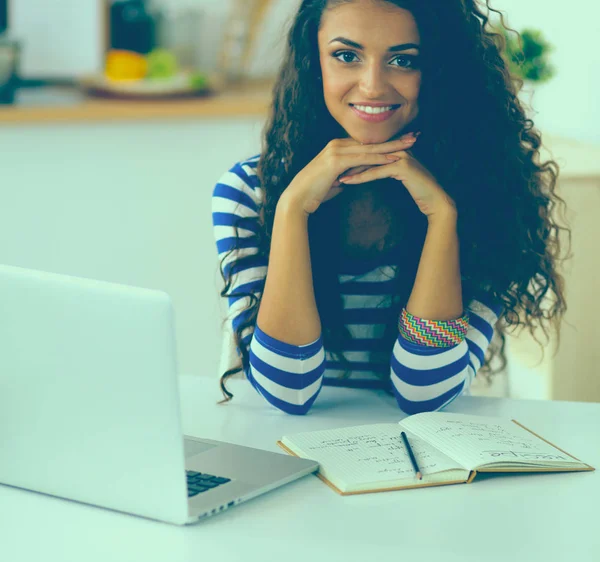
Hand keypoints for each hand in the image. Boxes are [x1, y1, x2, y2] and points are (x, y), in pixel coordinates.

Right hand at [279, 134, 417, 214]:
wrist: (297, 198)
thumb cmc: (313, 193)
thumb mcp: (334, 181)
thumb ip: (345, 176)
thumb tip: (353, 179)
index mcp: (337, 147)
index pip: (366, 143)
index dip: (386, 142)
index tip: (403, 141)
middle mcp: (337, 144)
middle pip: (371, 141)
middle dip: (394, 139)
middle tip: (414, 136)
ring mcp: (336, 150)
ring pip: (370, 148)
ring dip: (391, 147)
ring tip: (410, 146)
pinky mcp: (336, 160)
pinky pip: (362, 159)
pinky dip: (379, 159)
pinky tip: (393, 160)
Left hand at [339, 143, 456, 219]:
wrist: (436, 201)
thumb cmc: (418, 191)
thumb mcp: (398, 177)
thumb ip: (384, 169)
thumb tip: (366, 169)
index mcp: (394, 149)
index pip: (368, 152)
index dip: (351, 159)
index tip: (334, 167)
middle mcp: (397, 149)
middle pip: (366, 154)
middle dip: (347, 163)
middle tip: (329, 170)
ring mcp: (401, 156)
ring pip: (369, 161)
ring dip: (351, 170)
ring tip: (334, 177)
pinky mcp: (403, 167)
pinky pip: (376, 172)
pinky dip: (361, 177)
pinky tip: (348, 182)